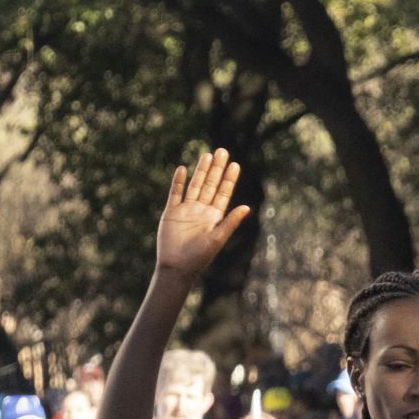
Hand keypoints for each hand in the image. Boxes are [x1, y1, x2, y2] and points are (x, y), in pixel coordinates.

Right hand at [155, 148, 252, 279]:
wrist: (176, 268)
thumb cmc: (199, 258)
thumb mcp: (217, 239)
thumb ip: (231, 222)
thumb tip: (247, 207)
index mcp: (214, 217)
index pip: (224, 193)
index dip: (229, 179)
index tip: (235, 164)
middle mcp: (201, 211)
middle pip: (210, 185)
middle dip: (216, 169)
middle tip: (222, 151)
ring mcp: (186, 210)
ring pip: (195, 185)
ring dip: (201, 171)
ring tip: (207, 155)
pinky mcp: (171, 212)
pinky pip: (175, 193)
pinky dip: (178, 181)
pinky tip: (183, 168)